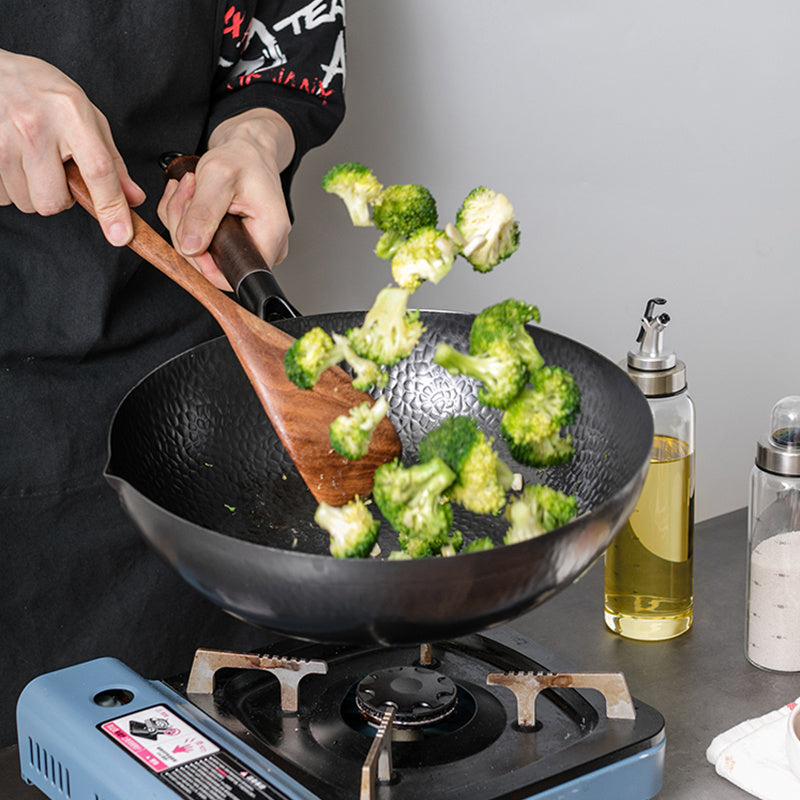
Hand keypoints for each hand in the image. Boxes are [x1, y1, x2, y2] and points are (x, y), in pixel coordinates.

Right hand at [0, 49, 144, 245]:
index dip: (111, 207)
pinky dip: (10, 187)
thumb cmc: (43, 94)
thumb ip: (112, 160)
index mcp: (70, 114)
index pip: (97, 170)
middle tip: (56, 170)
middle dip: (60, 196)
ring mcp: (1, 140)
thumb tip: (133, 198)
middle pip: (54, 202)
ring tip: (32, 159)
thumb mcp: (86, 116)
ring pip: (27, 203)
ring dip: (34, 191)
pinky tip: (13, 161)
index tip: (119, 235)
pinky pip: (2, 196)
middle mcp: (34, 126)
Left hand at [157, 108, 294, 291]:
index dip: (203, 263)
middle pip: (215, 265)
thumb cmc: (242, 157)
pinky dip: (188, 223)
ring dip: (183, 224)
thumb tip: (191, 247)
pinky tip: (189, 199)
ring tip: (188, 190)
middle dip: (186, 233)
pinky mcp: (238, 242)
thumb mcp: (218, 177)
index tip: (187, 232)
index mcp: (270, 234)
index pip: (234, 274)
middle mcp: (266, 246)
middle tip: (184, 194)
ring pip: (205, 255)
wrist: (249, 148)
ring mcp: (252, 246)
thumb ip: (203, 213)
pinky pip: (205, 245)